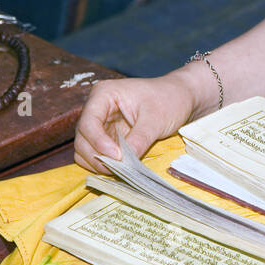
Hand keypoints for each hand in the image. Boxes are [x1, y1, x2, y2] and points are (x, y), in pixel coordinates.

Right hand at [73, 73, 196, 172]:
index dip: (98, 142)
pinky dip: (103, 162)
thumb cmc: (169, 99)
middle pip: (82, 137)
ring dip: (98, 162)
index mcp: (104, 94)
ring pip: (85, 148)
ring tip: (119, 170)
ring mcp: (100, 123)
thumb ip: (139, 139)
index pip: (89, 122)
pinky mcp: (107, 135)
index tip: (116, 157)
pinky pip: (96, 153)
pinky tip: (120, 167)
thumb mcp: (156, 119)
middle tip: (117, 169)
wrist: (181, 97)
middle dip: (97, 155)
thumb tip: (124, 162)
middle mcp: (97, 108)